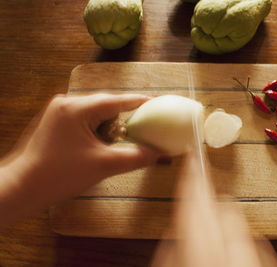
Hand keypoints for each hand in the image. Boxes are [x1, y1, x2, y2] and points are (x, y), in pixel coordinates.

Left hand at [0, 93, 160, 225]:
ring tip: (106, 148)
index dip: (139, 102)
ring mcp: (60, 111)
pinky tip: (95, 147)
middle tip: (132, 136)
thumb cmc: (62, 175)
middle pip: (106, 107)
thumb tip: (161, 153)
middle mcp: (68, 103)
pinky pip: (85, 120)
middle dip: (120, 122)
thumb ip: (136, 157)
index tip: (158, 103)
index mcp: (78, 108)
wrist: (24, 187)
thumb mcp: (104, 165)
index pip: (117, 100)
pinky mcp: (56, 121)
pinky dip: (95, 132)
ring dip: (107, 129)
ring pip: (96, 114)